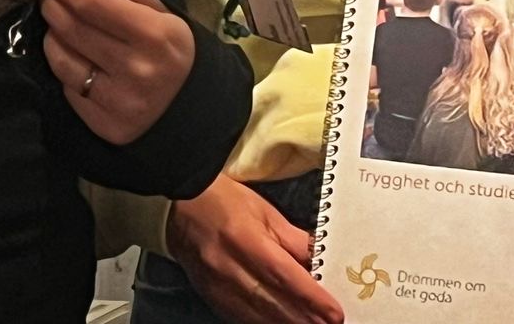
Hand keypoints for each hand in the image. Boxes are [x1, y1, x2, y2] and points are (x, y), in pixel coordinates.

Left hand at [40, 0, 196, 145]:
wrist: (189, 107)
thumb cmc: (170, 50)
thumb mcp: (156, 12)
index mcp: (157, 35)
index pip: (94, 4)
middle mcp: (138, 70)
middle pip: (74, 29)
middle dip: (55, 7)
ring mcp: (119, 101)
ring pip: (62, 59)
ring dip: (53, 36)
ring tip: (58, 26)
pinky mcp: (103, 124)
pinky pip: (67, 87)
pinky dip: (65, 67)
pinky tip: (73, 57)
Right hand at [168, 173, 342, 323]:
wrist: (179, 207)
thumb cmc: (226, 201)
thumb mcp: (264, 211)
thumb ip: (293, 239)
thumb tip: (320, 259)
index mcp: (245, 239)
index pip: (283, 274)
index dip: (310, 297)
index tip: (334, 312)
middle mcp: (229, 268)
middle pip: (272, 301)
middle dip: (304, 318)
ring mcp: (217, 286)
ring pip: (257, 315)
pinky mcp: (211, 297)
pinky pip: (240, 317)